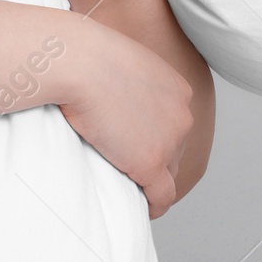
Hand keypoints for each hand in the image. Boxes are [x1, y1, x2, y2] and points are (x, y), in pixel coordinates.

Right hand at [58, 16, 194, 219]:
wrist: (78, 62)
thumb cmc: (86, 54)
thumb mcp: (121, 59)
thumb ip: (129, 80)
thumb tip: (111, 91)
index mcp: (178, 89)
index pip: (175, 123)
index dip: (157, 136)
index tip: (137, 143)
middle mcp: (182, 115)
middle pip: (175, 149)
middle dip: (155, 157)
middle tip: (128, 164)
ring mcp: (169, 140)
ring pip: (168, 173)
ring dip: (151, 180)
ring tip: (131, 185)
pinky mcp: (151, 163)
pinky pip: (161, 196)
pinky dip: (153, 205)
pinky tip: (141, 207)